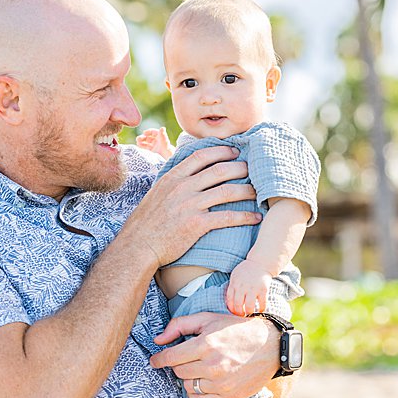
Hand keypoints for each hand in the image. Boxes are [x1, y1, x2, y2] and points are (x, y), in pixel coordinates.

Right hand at [119, 147, 257, 268]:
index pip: (201, 156)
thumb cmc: (147, 222)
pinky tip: (256, 217)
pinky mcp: (197, 224)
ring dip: (247, 190)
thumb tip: (187, 174)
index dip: (221, 151)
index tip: (235, 152)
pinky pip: (227, 217)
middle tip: (253, 170)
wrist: (138, 246)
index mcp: (172, 178)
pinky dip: (245, 216)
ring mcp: (190, 205)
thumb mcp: (156, 194)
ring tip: (259, 192)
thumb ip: (173, 183)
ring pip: (227, 191)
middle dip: (240, 168)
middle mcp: (182, 187)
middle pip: (219, 170)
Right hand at [136, 126, 173, 158]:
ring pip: (145, 142)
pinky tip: (138, 146)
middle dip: (142, 137)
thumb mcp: (164, 140)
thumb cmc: (166, 148)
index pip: (153, 132)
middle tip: (138, 139)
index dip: (148, 132)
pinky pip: (145, 147)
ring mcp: (153, 146)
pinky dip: (141, 146)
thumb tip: (162, 127)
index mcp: (160, 137)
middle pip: (148, 137)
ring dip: (141, 141)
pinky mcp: (151, 151)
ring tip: (137, 142)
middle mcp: (156, 141)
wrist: (167, 158)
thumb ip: (162, 134)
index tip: (144, 133)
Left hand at [152, 311, 284, 397]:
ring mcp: (221, 384)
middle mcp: (213, 366)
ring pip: (188, 386)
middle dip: (179, 365)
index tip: (155, 360)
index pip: (170, 357)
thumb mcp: (209, 319)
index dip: (159, 359)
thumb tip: (157, 340)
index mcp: (206, 344)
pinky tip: (203, 382)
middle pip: (178, 372)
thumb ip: (180, 326)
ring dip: (189, 378)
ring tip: (200, 368)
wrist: (271, 346)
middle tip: (188, 359)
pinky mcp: (229, 396)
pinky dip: (197, 392)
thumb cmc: (237, 329)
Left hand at [226, 261, 274, 315]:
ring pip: (249, 306)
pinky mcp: (263, 290)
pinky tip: (260, 310)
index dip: (231, 309)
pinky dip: (261, 309)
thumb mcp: (235, 276)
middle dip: (239, 313)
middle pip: (238, 305)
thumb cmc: (246, 270)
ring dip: (249, 313)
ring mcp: (253, 288)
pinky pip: (262, 303)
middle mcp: (242, 286)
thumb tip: (230, 302)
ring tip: (250, 314)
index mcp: (234, 284)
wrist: (260, 263)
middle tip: (242, 315)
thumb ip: (232, 287)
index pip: (230, 300)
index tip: (234, 312)